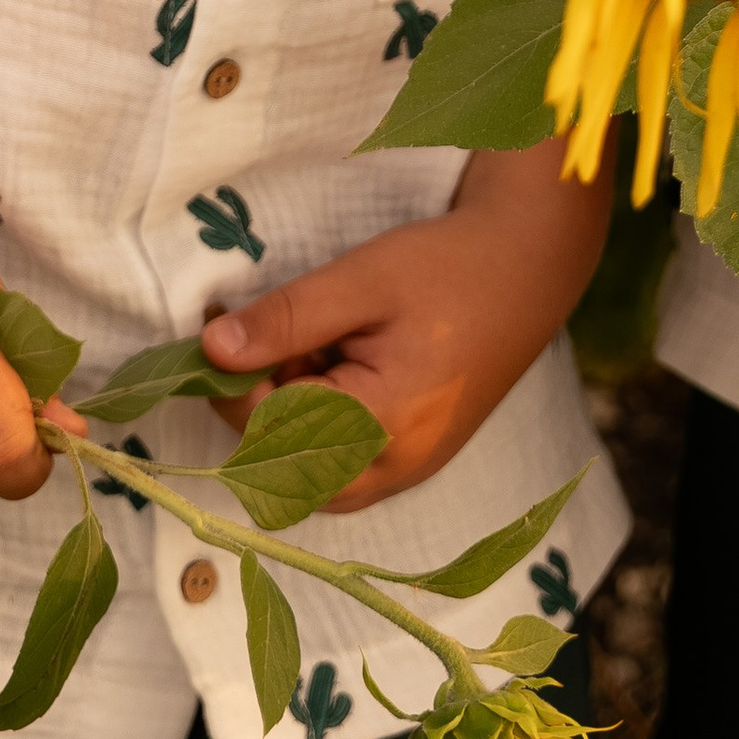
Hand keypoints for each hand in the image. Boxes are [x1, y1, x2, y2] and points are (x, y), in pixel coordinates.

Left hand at [199, 135, 610, 509]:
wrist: (528, 267)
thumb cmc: (447, 268)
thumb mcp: (361, 281)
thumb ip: (285, 320)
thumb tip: (210, 352)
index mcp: (378, 429)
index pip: (265, 430)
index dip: (231, 377)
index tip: (218, 321)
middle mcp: (392, 470)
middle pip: (282, 465)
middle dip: (261, 398)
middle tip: (280, 327)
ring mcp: (405, 471)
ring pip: (309, 469)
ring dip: (291, 409)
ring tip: (321, 340)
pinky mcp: (413, 458)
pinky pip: (343, 461)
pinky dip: (322, 415)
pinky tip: (343, 358)